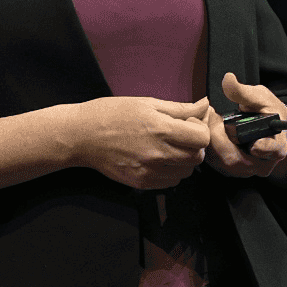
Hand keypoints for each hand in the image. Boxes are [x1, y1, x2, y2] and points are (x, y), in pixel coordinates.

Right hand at [76, 96, 211, 190]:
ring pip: (187, 171)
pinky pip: (171, 182)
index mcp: (160, 128)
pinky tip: (157, 159)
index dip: (199, 129)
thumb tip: (205, 105)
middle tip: (180, 136)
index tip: (188, 124)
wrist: (81, 136)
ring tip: (167, 148)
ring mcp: (150, 170)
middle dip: (194, 145)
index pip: (202, 137)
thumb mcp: (145, 103)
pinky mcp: (142, 182)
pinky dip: (170, 172)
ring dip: (184, 160)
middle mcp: (158, 153)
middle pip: (198, 157)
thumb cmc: (110, 114)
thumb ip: (178, 107)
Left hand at [201, 72, 286, 177]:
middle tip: (209, 114)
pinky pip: (213, 163)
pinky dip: (205, 146)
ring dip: (207, 140)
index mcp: (276, 146)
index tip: (240, 132)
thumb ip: (243, 92)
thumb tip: (228, 80)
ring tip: (205, 119)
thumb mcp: (259, 97)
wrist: (266, 125)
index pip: (267, 150)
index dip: (255, 145)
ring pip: (220, 163)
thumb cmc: (266, 111)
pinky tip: (204, 129)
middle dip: (216, 136)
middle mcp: (261, 164)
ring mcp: (245, 170)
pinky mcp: (229, 170)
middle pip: (234, 159)